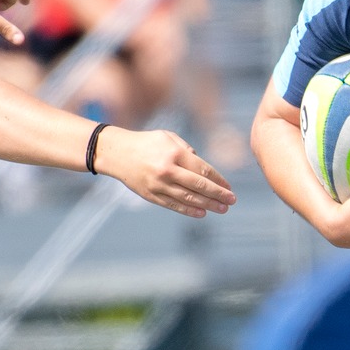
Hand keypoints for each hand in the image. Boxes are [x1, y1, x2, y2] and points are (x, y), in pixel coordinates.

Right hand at [98, 127, 236, 216]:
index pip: (203, 170)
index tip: (229, 186)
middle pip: (199, 186)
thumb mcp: (168, 137)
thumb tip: (202, 168)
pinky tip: (202, 213)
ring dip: (208, 205)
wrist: (116, 153)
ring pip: (189, 198)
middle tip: (232, 201)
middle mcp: (168, 170)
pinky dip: (189, 210)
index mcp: (174, 154)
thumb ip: (187, 150)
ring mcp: (159, 185)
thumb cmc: (146, 143)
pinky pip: (174, 205)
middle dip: (218, 195)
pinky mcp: (151, 195)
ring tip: (222, 209)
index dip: (218, 180)